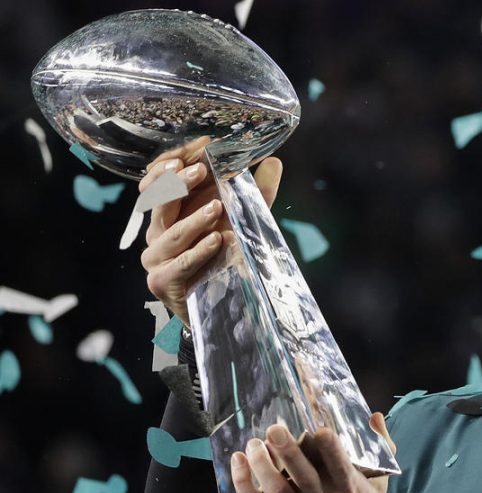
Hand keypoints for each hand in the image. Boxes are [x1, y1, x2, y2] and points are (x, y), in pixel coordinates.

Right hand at [139, 138, 282, 325]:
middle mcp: (157, 231)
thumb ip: (256, 193)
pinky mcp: (161, 280)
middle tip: (201, 169)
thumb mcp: (243, 221)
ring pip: (172, 232)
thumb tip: (274, 161)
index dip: (176, 162)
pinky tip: (217, 241)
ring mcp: (156, 256)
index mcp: (169, 211)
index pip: (162, 179)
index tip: (199, 147)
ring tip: (217, 208)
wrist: (220, 306)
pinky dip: (200, 252)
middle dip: (180, 182)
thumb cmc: (226, 258)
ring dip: (196, 219)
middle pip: (160, 200)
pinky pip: (180, 263)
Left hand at [231, 413, 394, 492]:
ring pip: (275, 486)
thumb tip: (374, 416)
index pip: (338, 463)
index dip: (329, 446)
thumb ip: (380, 449)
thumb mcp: (377, 487)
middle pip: (302, 473)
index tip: (319, 430)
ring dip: (261, 462)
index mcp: (347, 488)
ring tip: (254, 444)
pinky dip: (244, 483)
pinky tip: (238, 463)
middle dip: (287, 449)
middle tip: (274, 429)